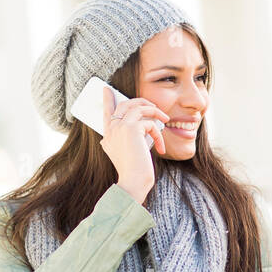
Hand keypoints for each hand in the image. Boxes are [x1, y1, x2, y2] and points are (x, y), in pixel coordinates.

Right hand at [100, 86, 166, 203]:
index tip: (107, 89)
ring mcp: (120, 126)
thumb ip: (127, 139)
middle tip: (154, 106)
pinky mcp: (131, 128)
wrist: (133, 182)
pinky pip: (150, 123)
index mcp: (108, 136)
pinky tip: (161, 148)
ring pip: (139, 108)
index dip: (107, 100)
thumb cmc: (133, 173)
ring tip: (165, 119)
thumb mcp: (127, 154)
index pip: (106, 112)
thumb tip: (143, 126)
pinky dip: (158, 134)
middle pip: (125, 104)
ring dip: (155, 112)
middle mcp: (111, 129)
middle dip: (141, 101)